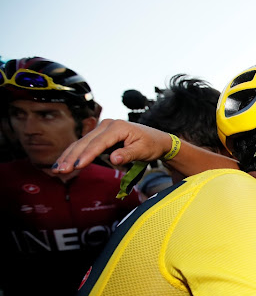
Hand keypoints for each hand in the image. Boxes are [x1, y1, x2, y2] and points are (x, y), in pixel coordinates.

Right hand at [53, 119, 172, 173]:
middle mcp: (107, 125)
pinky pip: (85, 145)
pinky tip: (64, 163)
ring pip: (82, 143)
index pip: (99, 143)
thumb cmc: (151, 145)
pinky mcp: (100, 135)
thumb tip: (113, 159)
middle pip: (85, 142)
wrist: (157, 140)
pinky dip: (74, 154)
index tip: (77, 166)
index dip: (86, 155)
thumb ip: (128, 154)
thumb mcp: (143, 151)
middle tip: (60, 170)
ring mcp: (102, 129)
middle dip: (71, 157)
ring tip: (57, 169)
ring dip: (69, 156)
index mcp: (118, 127)